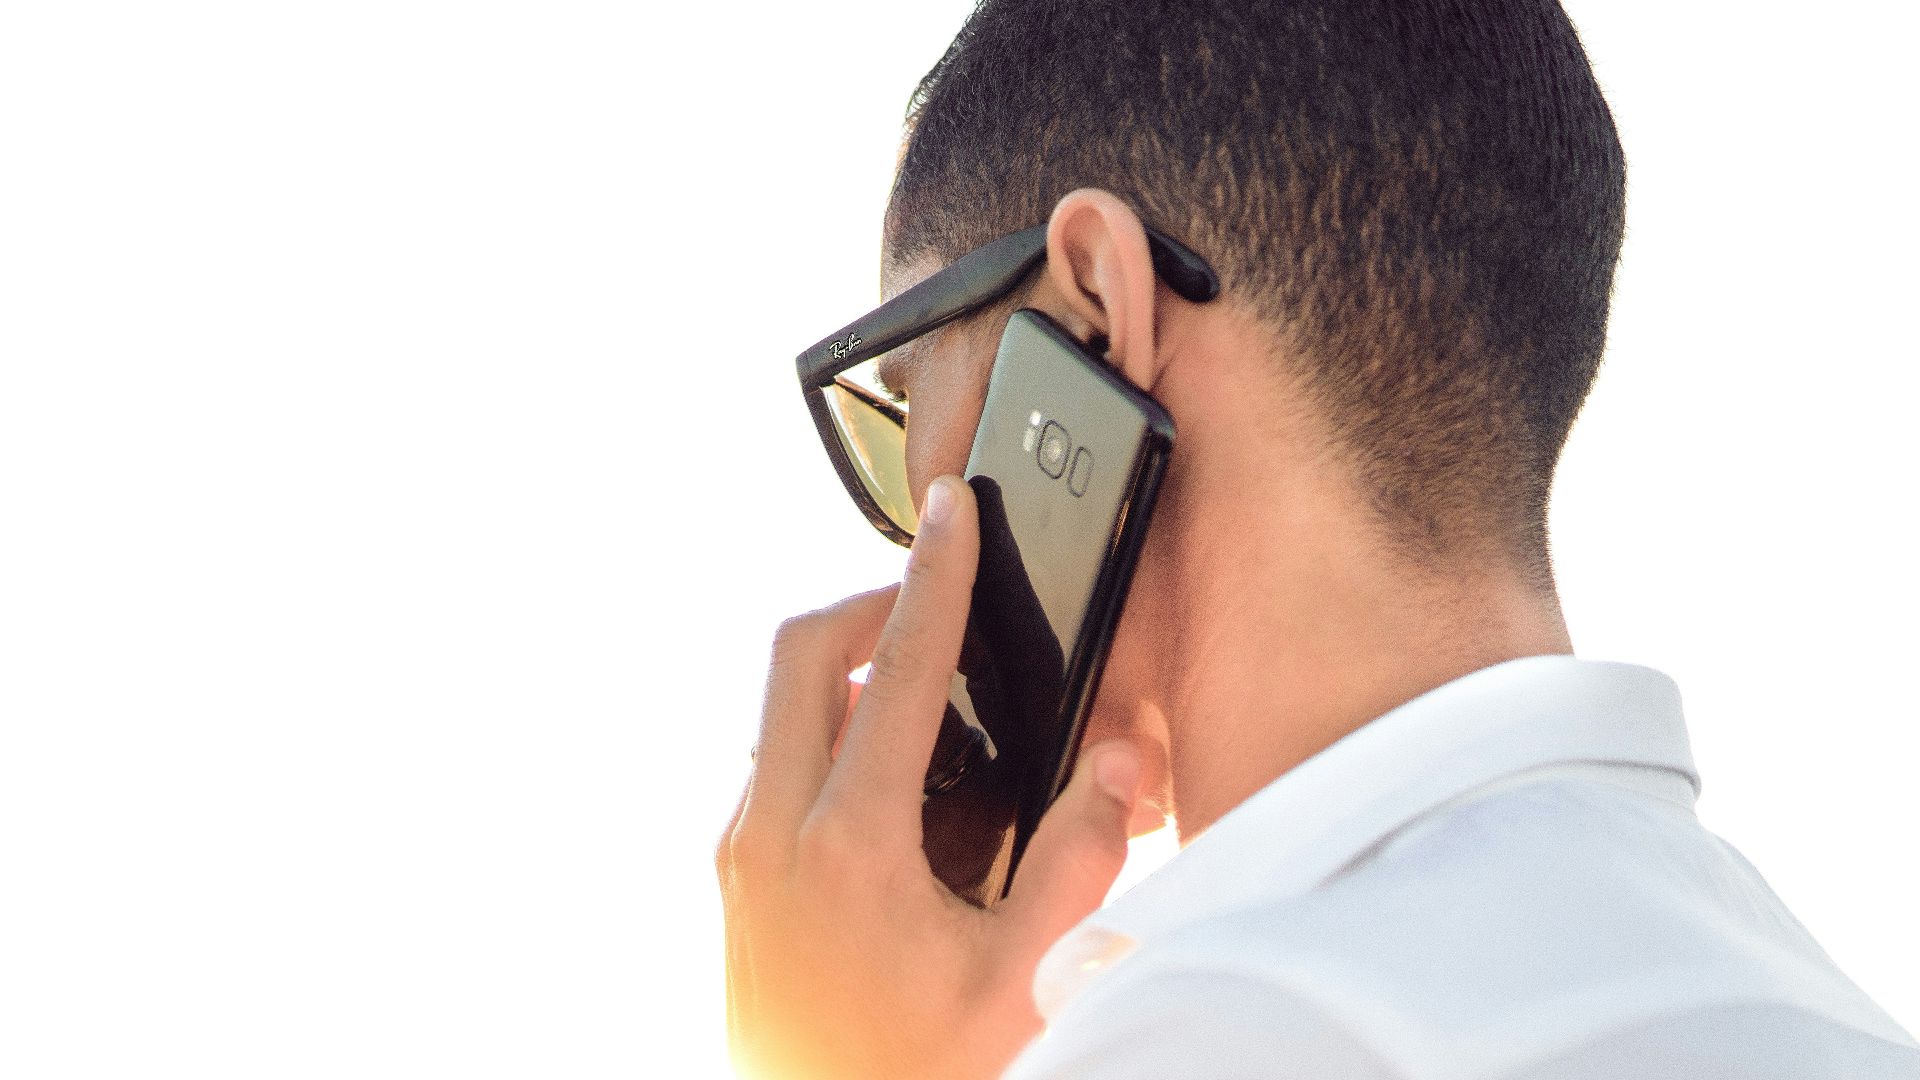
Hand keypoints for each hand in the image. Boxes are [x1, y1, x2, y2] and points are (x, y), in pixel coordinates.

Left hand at [717, 474, 1144, 1079]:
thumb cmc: (917, 1073)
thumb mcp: (1022, 982)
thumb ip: (1078, 862)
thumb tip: (1117, 762)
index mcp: (851, 844)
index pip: (899, 669)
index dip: (936, 577)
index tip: (953, 511)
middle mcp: (775, 833)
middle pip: (799, 653)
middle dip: (868, 605)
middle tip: (935, 606)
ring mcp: (742, 857)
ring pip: (776, 709)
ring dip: (843, 671)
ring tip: (921, 691)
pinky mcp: (734, 881)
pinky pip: (771, 764)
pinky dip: (823, 731)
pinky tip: (887, 778)